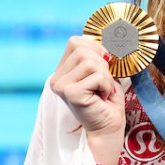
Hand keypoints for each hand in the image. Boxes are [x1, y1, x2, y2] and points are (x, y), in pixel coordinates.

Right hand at [50, 36, 125, 164]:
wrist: (108, 128)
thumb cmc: (107, 102)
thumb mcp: (102, 72)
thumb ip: (98, 55)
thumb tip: (108, 36)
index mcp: (61, 71)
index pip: (75, 42)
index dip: (95, 48)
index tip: (104, 65)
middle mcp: (56, 78)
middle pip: (83, 50)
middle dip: (102, 65)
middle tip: (103, 85)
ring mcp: (61, 86)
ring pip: (91, 62)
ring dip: (106, 77)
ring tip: (103, 92)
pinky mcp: (71, 93)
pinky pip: (97, 76)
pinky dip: (106, 86)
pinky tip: (102, 98)